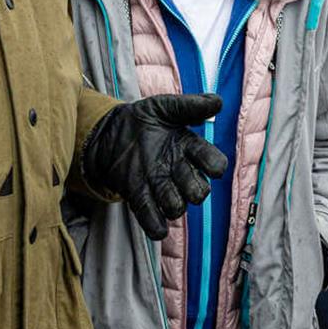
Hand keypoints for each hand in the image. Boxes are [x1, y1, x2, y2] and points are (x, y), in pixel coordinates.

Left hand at [81, 94, 228, 239]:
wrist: (109, 131)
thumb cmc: (142, 119)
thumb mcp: (164, 107)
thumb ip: (190, 106)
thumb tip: (218, 102)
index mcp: (189, 148)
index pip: (214, 163)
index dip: (215, 166)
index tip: (211, 165)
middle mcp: (179, 171)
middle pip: (199, 191)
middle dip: (194, 189)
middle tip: (182, 175)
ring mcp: (159, 186)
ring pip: (178, 207)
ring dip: (174, 204)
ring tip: (162, 190)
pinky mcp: (139, 197)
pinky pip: (153, 220)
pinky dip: (156, 226)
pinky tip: (157, 225)